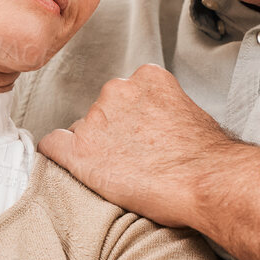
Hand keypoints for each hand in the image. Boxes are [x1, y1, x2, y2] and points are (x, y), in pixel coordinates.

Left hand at [37, 64, 233, 227]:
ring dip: (94, 149)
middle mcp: (116, 91)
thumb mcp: (189, 111)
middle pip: (100, 112)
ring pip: (81, 132)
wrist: (207, 182)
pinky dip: (56, 154)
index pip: (122, 95)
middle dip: (110, 134)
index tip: (137, 138)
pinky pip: (52, 146)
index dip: (128, 120)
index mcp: (144, 78)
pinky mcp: (80, 152)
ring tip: (122, 173)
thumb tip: (155, 123)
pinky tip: (68, 165)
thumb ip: (161, 107)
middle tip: (132, 160)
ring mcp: (96, 120)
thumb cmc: (206, 156)